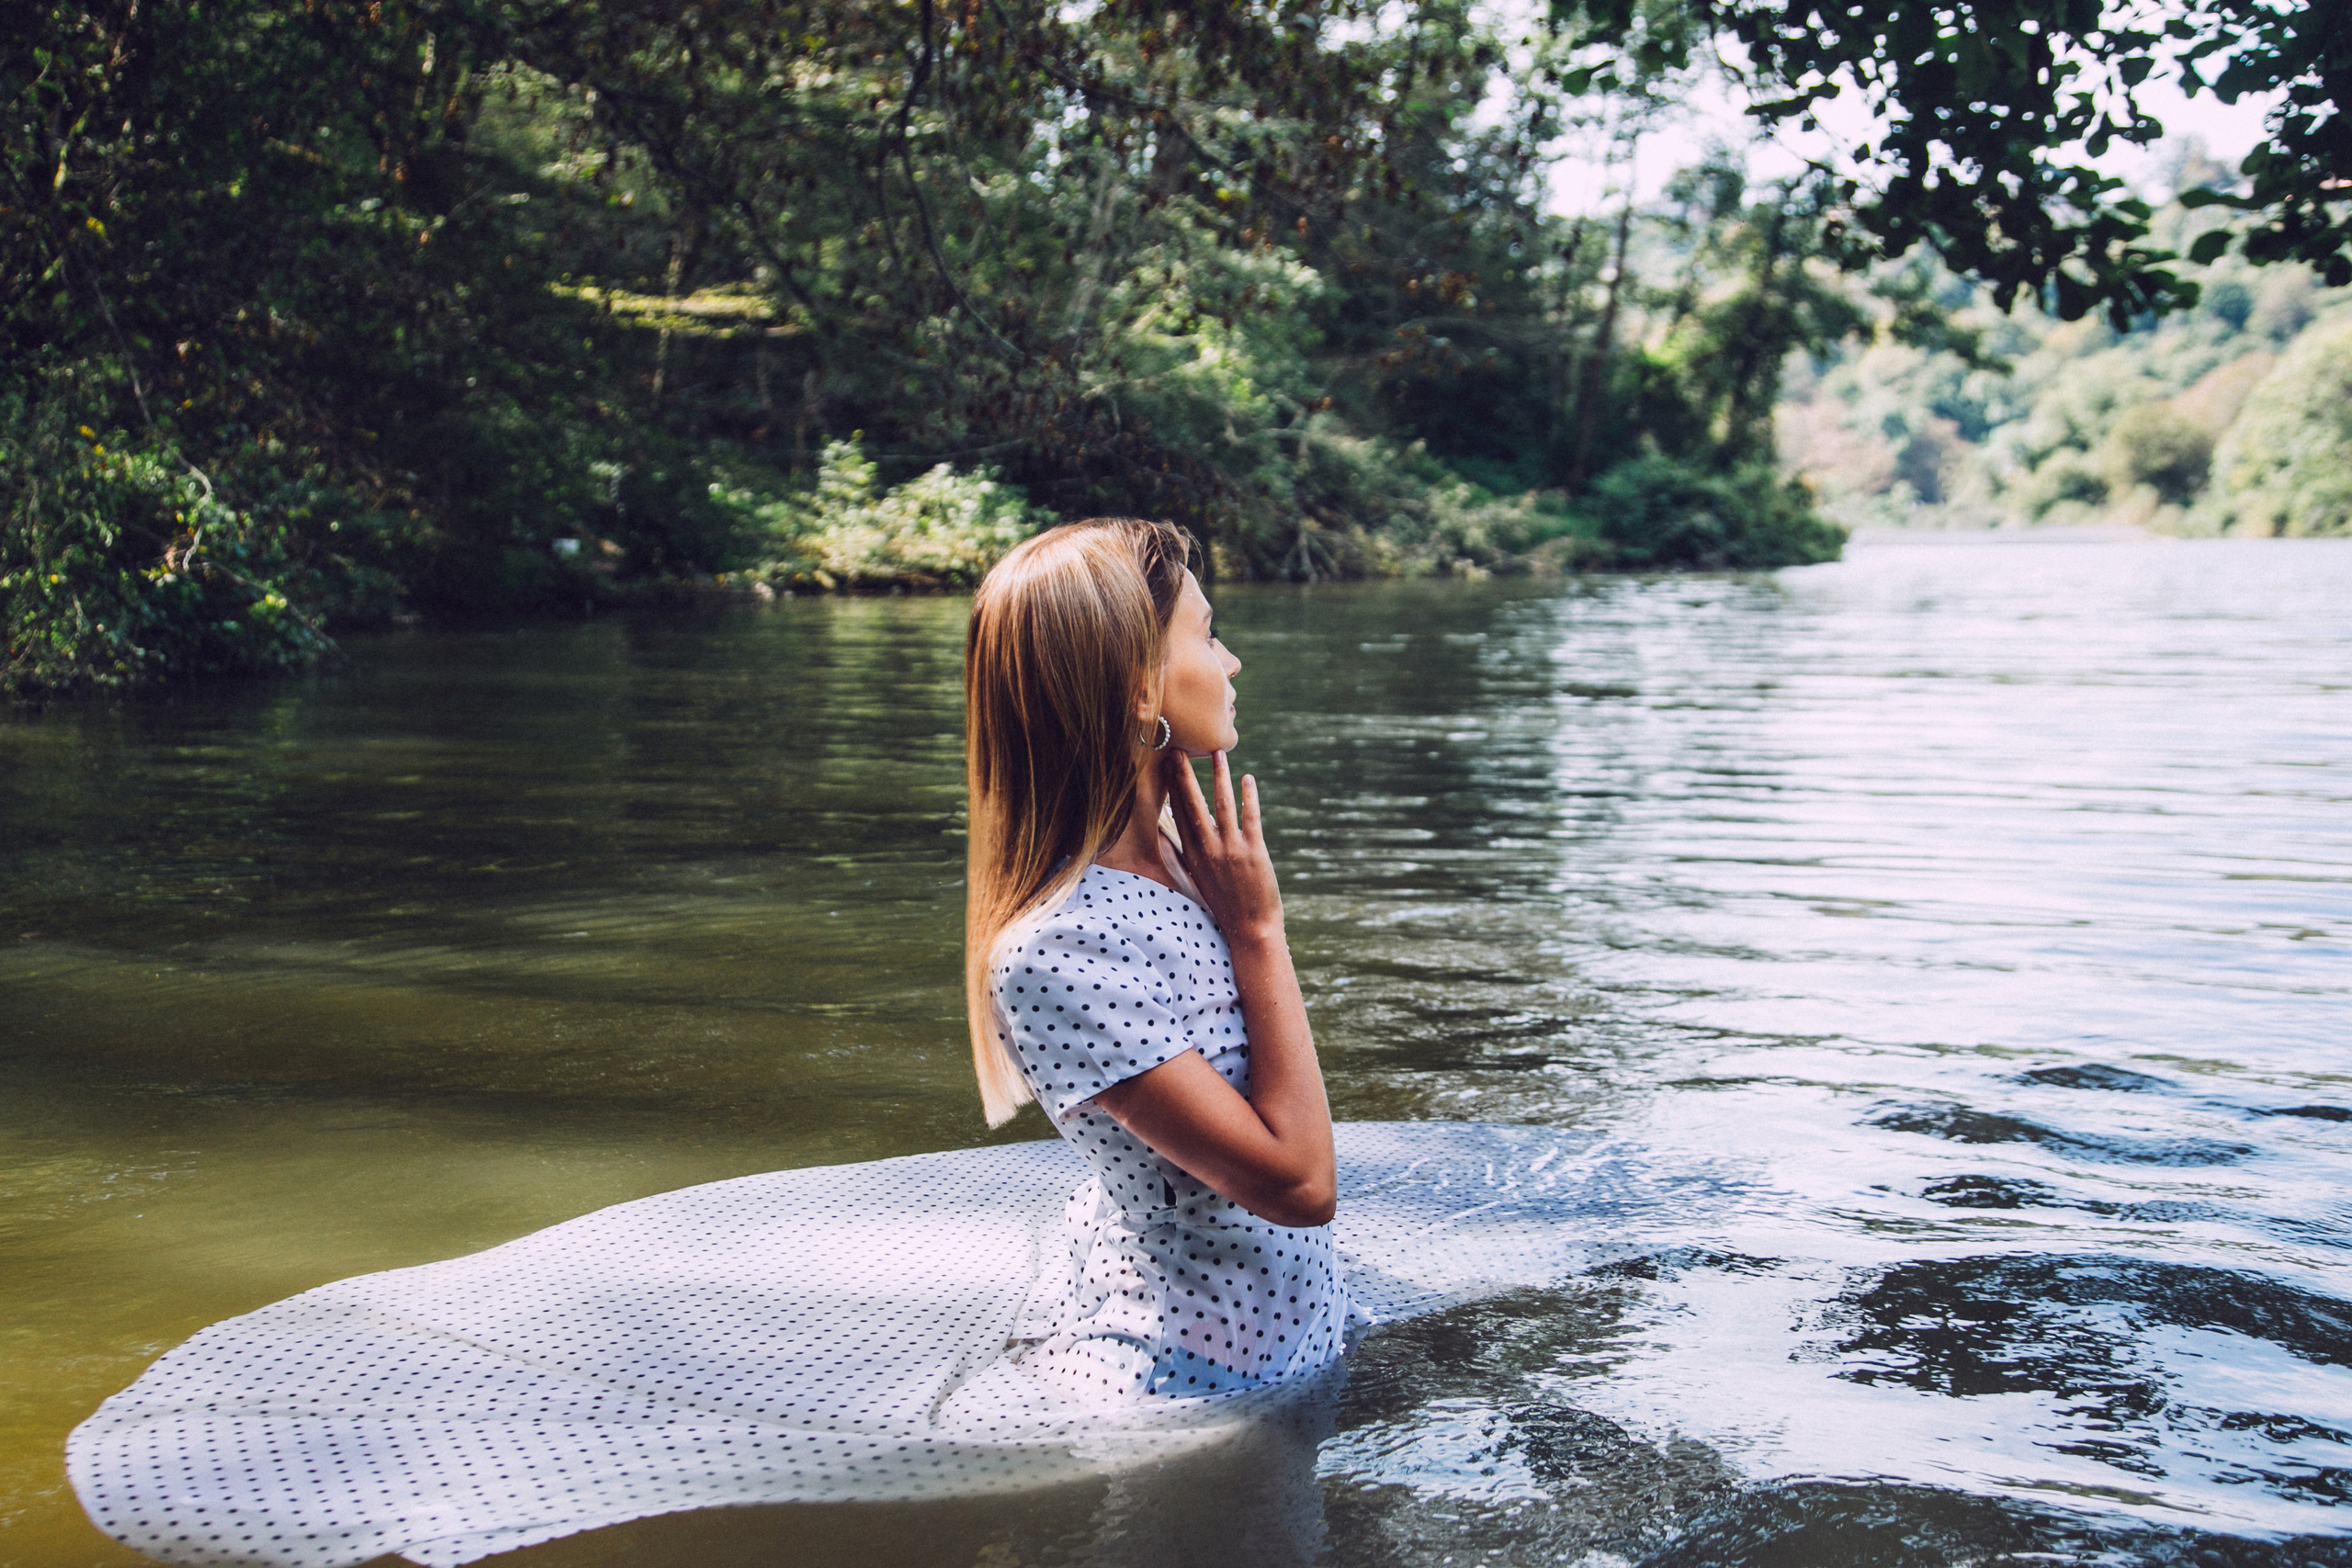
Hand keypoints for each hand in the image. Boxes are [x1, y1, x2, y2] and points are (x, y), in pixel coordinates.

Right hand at [1161, 748, 1283, 946]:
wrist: (1250, 929)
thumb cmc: (1226, 903)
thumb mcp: (1200, 879)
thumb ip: (1189, 856)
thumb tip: (1176, 838)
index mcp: (1193, 856)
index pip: (1179, 814)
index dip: (1172, 788)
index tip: (1166, 766)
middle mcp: (1208, 850)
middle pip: (1192, 806)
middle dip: (1183, 776)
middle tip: (1177, 750)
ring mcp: (1230, 850)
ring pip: (1221, 805)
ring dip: (1218, 777)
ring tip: (1217, 752)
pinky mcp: (1254, 852)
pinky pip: (1249, 817)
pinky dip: (1248, 796)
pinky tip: (1247, 779)